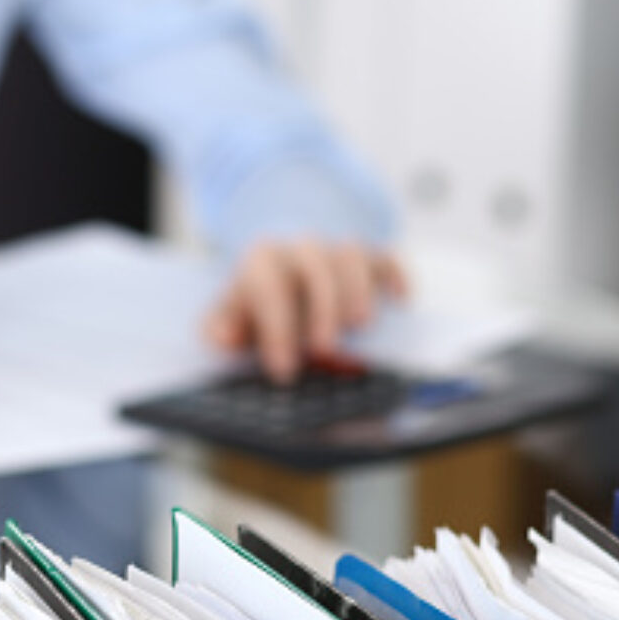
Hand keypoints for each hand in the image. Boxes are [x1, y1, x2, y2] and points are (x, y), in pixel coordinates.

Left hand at [204, 240, 406, 382]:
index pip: (269, 287)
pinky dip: (393, 277)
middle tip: (323, 350)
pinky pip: (385, 259)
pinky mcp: (370, 259)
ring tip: (359, 326)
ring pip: (351, 256)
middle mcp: (301, 250)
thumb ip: (219, 328)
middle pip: (314, 266)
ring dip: (357, 290)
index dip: (277, 329)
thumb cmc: (256, 306)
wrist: (281, 273)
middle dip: (321, 308)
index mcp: (263, 261)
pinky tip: (399, 301)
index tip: (283, 370)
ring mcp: (337, 252)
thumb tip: (224, 337)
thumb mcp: (229, 316)